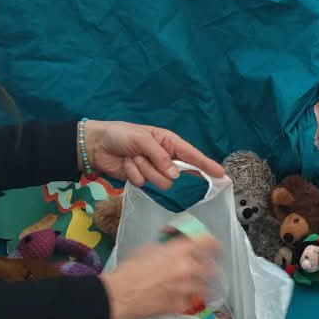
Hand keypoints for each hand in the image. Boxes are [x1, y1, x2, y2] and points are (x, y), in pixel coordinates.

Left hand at [81, 120, 224, 186]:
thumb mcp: (143, 139)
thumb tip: (175, 176)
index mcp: (169, 142)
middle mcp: (164, 157)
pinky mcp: (141, 179)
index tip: (221, 175)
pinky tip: (126, 165)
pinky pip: (145, 184)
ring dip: (144, 170)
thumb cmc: (121, 134)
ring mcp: (153, 170)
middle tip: (143, 156)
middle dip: (160, 168)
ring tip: (132, 157)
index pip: (193, 156)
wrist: (96, 145)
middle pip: (176, 174)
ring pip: (161, 182)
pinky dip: (134, 174)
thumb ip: (161, 157)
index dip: (207, 166)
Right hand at [101, 231, 219, 318]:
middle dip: (206, 268)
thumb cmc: (129, 270)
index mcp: (180, 251)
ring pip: (205, 287)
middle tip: (198, 269)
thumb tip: (177, 247)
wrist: (117, 296)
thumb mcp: (149, 249)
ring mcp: (186, 289)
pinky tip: (176, 298)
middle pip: (211, 267)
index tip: (213, 249)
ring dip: (199, 285)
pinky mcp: (181, 306)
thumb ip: (169, 247)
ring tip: (188, 286)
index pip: (209, 243)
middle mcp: (188, 268)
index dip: (213, 245)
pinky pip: (191, 301)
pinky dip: (186, 300)